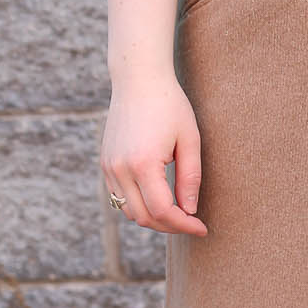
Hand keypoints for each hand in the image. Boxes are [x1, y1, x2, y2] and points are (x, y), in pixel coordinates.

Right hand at [100, 71, 208, 236]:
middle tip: (192, 223)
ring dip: (153, 217)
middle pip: (144, 217)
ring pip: (129, 211)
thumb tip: (190, 211)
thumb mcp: (189, 139)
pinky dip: (138, 205)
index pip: (163, 211)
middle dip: (170, 226)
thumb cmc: (170, 105)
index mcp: (143, 163)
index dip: (184, 225)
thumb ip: (190, 178)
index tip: (202, 228)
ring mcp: (109, 167)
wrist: (138, 79)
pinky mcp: (105, 163)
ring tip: (177, 212)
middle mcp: (120, 169)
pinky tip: (158, 198)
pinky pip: (119, 197)